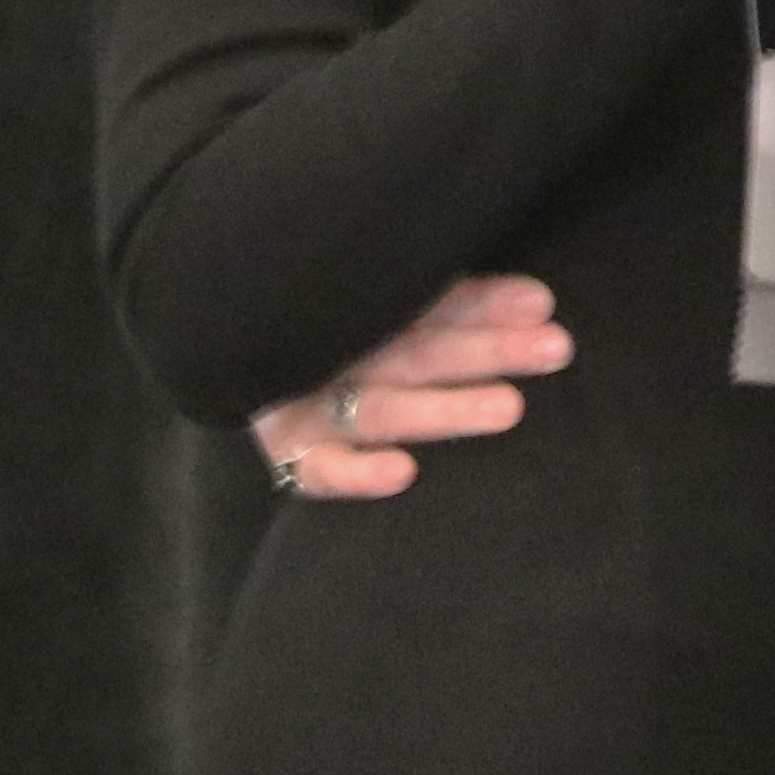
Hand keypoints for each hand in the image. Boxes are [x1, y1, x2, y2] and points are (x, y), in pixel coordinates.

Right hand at [253, 274, 571, 499]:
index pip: (435, 304)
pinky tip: (402, 473)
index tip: (541, 303)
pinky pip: (320, 470)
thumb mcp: (387, 309)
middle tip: (554, 349)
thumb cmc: (338, 338)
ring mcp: (310, 406)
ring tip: (509, 408)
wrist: (219, 368)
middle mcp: (341, 357)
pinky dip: (356, 474)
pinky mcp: (287, 453)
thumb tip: (537, 301)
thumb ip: (449, 302)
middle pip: (421, 352)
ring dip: (445, 408)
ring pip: (383, 408)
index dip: (484, 302)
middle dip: (487, 349)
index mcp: (368, 314)